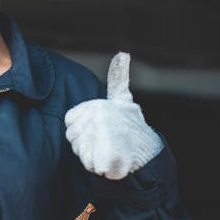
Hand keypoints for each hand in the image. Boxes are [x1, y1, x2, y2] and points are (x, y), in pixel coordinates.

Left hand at [64, 52, 162, 179]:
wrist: (148, 151)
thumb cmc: (132, 126)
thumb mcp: (123, 99)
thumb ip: (118, 78)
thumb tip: (123, 54)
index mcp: (97, 105)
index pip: (70, 121)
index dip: (81, 128)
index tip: (97, 129)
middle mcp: (97, 119)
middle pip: (72, 137)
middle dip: (85, 143)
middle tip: (104, 141)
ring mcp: (101, 138)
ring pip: (79, 151)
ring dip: (91, 154)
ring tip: (108, 149)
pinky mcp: (103, 155)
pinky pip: (87, 163)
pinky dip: (96, 165)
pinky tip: (108, 159)